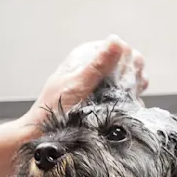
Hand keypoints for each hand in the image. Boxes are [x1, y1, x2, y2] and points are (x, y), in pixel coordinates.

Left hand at [22, 35, 148, 129]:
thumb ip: (97, 66)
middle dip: (132, 78)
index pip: (121, 48)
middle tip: (125, 92)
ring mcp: (102, 85)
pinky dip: (129, 104)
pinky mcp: (105, 102)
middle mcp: (96, 68)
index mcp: (87, 55)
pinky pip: (126, 99)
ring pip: (130, 82)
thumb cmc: (54, 109)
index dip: (128, 61)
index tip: (127, 77)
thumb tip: (117, 42)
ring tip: (124, 103)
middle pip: (129, 65)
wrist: (45, 134)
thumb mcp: (76, 86)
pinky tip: (125, 111)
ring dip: (132, 92)